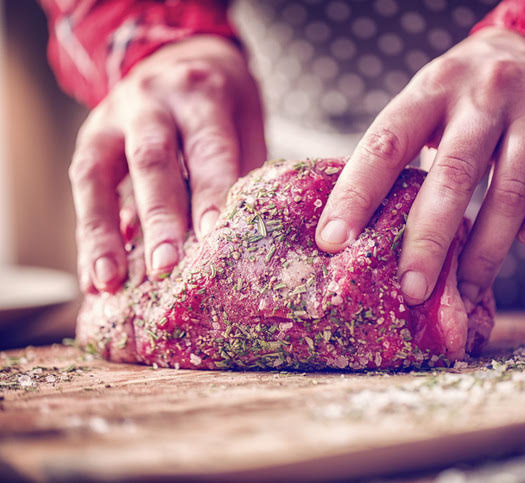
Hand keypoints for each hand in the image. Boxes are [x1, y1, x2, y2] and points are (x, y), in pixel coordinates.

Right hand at [70, 36, 265, 292]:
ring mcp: (112, 119)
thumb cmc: (222, 102)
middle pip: (151, 161)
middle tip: (164, 267)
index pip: (207, 148)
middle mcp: (152, 102)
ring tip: (109, 282)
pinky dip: (90, 236)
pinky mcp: (88, 140)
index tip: (211, 238)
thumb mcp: (244, 121)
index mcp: (202, 94)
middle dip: (158, 218)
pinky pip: (83, 189)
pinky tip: (95, 276)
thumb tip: (238, 238)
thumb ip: (239, 171)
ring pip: (99, 175)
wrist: (179, 56)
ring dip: (103, 234)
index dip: (209, 193)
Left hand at [316, 27, 524, 304]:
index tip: (333, 242)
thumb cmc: (469, 94)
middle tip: (411, 291)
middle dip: (429, 242)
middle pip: (452, 176)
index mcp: (433, 88)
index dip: (356, 194)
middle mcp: (486, 92)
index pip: (386, 144)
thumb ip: (405, 154)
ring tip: (468, 288)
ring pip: (511, 191)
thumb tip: (364, 234)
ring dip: (488, 250)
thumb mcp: (429, 102)